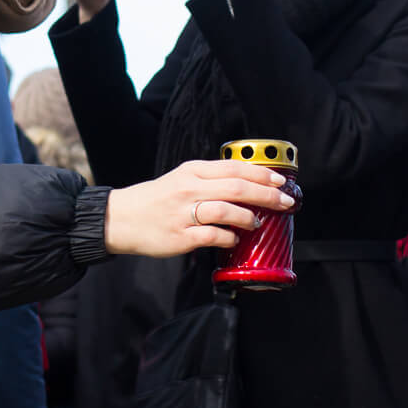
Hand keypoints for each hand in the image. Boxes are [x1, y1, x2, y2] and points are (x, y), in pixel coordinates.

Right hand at [104, 159, 293, 257]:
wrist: (121, 218)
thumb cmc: (156, 199)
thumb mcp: (182, 179)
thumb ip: (210, 180)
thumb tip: (248, 186)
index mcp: (192, 172)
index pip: (233, 169)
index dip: (261, 175)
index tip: (281, 181)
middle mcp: (189, 189)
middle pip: (236, 187)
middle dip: (266, 195)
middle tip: (286, 202)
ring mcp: (184, 213)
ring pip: (226, 210)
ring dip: (248, 217)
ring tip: (257, 222)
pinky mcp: (180, 236)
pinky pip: (213, 236)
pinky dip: (229, 238)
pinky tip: (235, 239)